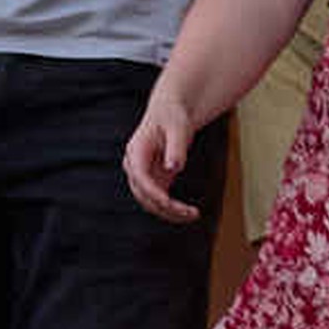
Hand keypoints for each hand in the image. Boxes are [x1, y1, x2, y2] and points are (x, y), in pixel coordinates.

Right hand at [123, 89, 204, 223]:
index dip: (152, 192)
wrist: (170, 113)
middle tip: (190, 213)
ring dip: (170, 212)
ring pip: (150, 202)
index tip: (169, 203)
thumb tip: (174, 167)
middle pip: (143, 194)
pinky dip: (173, 209)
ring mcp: (143, 176)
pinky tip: (190, 213)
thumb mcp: (178, 127)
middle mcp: (135, 166)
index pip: (140, 176)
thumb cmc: (174, 116)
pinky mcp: (155, 180)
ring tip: (193, 215)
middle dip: (164, 207)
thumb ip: (176, 146)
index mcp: (136, 151)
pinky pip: (160, 201)